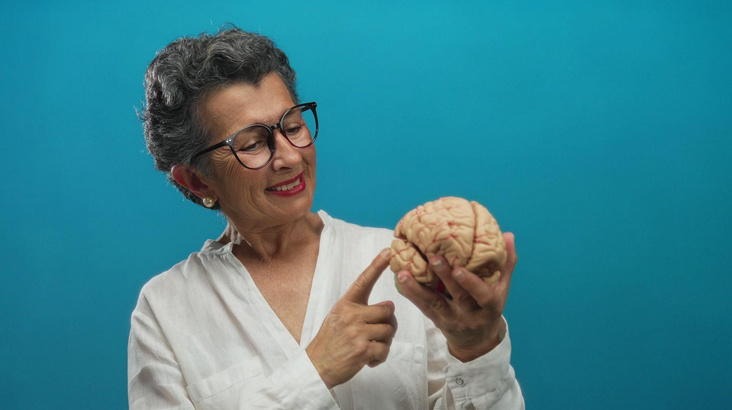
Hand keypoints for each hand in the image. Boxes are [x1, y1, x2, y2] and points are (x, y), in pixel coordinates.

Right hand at [306, 249, 397, 388]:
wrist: (316, 367)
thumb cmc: (330, 342)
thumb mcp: (338, 318)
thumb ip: (360, 310)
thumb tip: (388, 308)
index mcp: (345, 304)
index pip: (363, 281)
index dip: (377, 265)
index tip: (389, 251)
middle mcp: (351, 315)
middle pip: (387, 310)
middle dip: (388, 322)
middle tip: (378, 333)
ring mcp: (357, 332)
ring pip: (389, 330)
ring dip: (385, 342)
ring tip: (371, 347)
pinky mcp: (362, 350)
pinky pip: (385, 349)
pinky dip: (381, 357)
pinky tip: (369, 360)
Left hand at [395, 232, 517, 361]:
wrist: (477, 342)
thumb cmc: (489, 308)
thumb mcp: (502, 290)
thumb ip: (506, 264)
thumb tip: (509, 235)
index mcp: (490, 306)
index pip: (483, 296)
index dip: (471, 283)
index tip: (459, 269)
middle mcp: (470, 314)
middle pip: (458, 296)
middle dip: (445, 277)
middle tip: (433, 258)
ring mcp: (452, 319)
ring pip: (434, 304)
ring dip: (418, 288)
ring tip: (403, 273)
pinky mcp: (437, 321)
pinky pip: (423, 308)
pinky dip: (411, 294)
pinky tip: (400, 280)